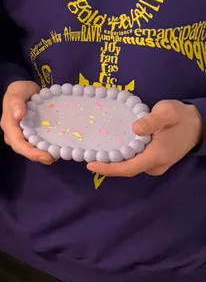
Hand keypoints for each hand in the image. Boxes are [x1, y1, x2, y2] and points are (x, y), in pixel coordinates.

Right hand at [1, 80, 52, 164]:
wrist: (25, 89)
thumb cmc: (20, 89)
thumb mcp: (17, 90)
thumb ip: (16, 101)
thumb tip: (18, 116)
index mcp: (9, 124)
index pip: (17, 142)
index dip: (30, 152)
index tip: (45, 156)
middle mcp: (13, 132)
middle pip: (22, 149)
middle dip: (36, 156)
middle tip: (53, 159)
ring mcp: (20, 134)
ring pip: (28, 148)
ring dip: (41, 154)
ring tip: (56, 155)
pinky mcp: (29, 133)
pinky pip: (34, 144)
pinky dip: (43, 148)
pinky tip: (54, 148)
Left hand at [88, 100, 202, 177]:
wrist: (198, 124)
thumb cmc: (180, 116)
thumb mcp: (167, 112)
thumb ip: (151, 121)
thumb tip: (134, 129)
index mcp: (157, 154)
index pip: (129, 167)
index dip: (109, 168)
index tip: (90, 164)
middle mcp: (156, 164)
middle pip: (127, 169)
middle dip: (107, 165)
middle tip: (86, 155)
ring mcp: (156, 165)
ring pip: (130, 166)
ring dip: (114, 161)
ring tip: (94, 151)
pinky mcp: (155, 161)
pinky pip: (135, 162)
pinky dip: (122, 157)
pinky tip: (109, 148)